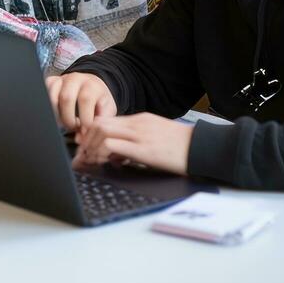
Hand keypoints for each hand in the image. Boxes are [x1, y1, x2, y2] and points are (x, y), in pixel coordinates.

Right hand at [46, 72, 116, 131]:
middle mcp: (75, 78)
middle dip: (68, 119)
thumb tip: (84, 134)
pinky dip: (48, 107)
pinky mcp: (51, 81)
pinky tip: (57, 115)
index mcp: (91, 84)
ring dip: (56, 115)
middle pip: (66, 98)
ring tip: (64, 123)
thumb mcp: (108, 110)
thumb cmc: (99, 101)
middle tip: (73, 128)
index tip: (85, 130)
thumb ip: (101, 121)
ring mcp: (61, 79)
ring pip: (52, 96)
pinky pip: (44, 93)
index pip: (85, 99)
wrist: (93, 87)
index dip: (84, 118)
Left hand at [73, 113, 193, 175]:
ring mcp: (140, 135)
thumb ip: (134, 143)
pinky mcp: (144, 150)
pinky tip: (101, 163)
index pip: (106, 120)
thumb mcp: (154, 138)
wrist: (203, 148)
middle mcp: (136, 124)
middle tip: (81, 154)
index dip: (90, 132)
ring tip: (88, 160)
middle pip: (99, 124)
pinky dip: (102, 153)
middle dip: (85, 139)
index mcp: (139, 119)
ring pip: (102, 132)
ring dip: (90, 146)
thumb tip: (114, 156)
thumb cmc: (180, 146)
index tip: (83, 144)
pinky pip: (114, 146)